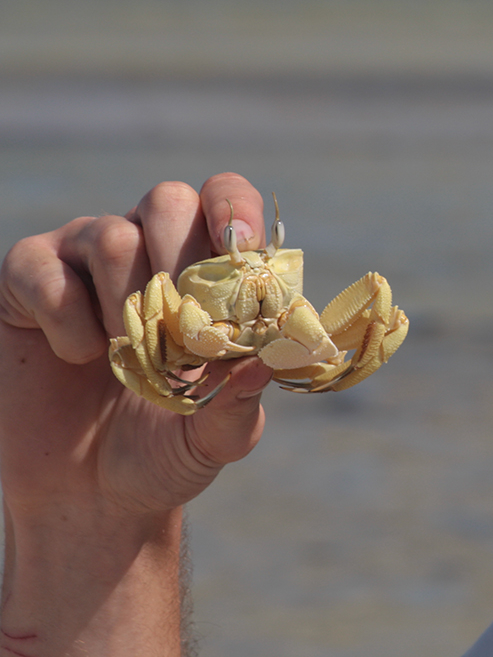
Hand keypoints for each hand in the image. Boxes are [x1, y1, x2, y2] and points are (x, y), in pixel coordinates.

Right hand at [0, 172, 273, 653]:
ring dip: (126, 302)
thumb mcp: (214, 438)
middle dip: (180, 258)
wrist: (91, 496)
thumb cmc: (166, 451)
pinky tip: (78, 355)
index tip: (240, 243)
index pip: (224, 198)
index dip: (233, 207)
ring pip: (111, 236)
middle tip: (179, 324)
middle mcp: (149, 248)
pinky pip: (41, 264)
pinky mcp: (27, 280)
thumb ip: (240, 404)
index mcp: (208, 269)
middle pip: (169, 201)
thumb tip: (263, 365)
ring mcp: (84, 258)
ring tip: (128, 356)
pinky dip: (65, 314)